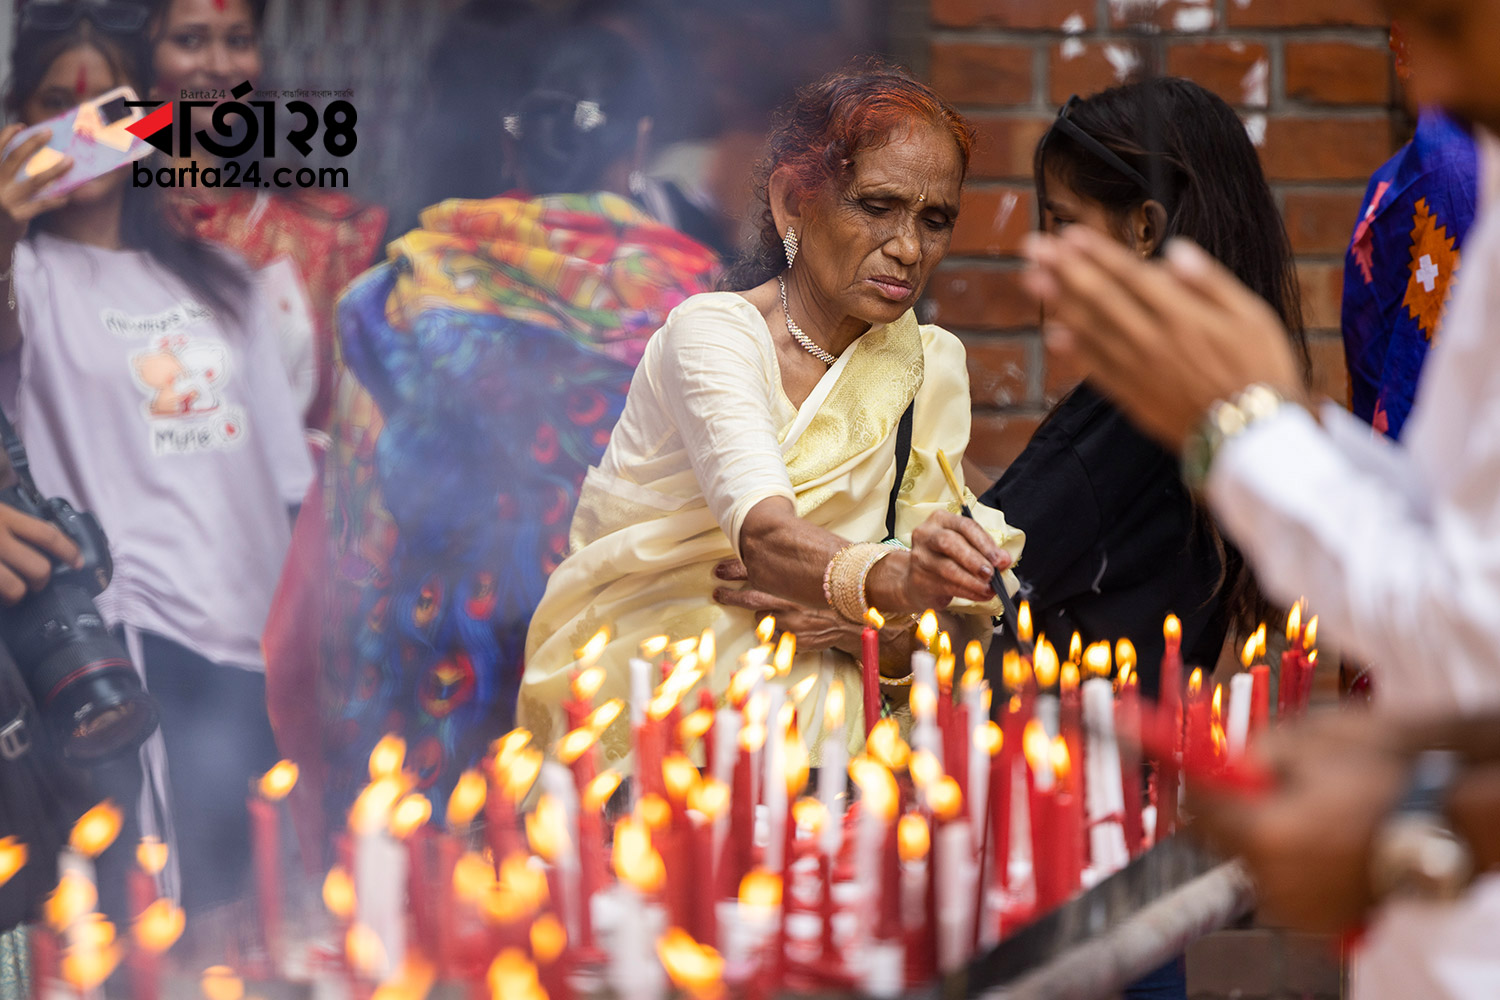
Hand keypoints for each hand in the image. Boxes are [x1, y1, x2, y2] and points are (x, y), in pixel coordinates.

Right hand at [0, 125, 71, 252]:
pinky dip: (56, 199)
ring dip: (55, 170)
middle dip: (32, 143)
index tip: (22, 126)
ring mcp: (5, 201)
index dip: (7, 136)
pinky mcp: (18, 216)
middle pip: (14, 158)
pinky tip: (67, 195)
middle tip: (49, 133)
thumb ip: (6, 175)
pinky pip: (42, 204)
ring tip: (70, 161)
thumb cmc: (0, 210)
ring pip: (34, 181)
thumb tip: (35, 157)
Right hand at [0, 504, 81, 603]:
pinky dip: (0, 600)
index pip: (47, 535)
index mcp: (3, 516)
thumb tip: (42, 526)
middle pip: (39, 568)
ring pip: (15, 589)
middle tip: (36, 584)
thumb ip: (11, 517)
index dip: (69, 551)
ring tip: (12, 595)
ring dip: (17, 595)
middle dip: (41, 581)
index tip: (78, 562)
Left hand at [713, 558, 860, 652]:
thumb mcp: (812, 577)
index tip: (719, 571)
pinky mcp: (795, 642)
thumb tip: (768, 557)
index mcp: (791, 585)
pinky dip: (779, 633)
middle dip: (731, 596)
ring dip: (765, 617)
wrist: (856, 622)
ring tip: (779, 614)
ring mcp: (791, 626)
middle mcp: (789, 605)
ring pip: (762, 620)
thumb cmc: (834, 597)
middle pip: (751, 599)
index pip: (757, 574)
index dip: (735, 570)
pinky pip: (776, 638)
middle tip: (719, 593)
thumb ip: (793, 572)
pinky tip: (792, 628)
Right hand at [871, 511, 1010, 612]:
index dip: (984, 542)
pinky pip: (947, 586)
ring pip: (948, 568)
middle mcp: (926, 534)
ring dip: (973, 581)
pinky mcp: (919, 579)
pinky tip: (980, 595)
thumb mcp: (965, 546)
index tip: (1000, 559)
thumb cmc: (946, 557)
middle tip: (991, 574)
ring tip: (988, 589)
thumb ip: (985, 550)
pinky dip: (968, 592)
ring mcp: (920, 557)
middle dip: (974, 560)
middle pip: (950, 543)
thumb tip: (1004, 560)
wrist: (918, 579)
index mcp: (941, 519)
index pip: (965, 526)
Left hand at [1023, 226, 1304, 449]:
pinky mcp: (1134, 399)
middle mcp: (1154, 341)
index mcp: (1184, 317)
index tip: (1069, 233)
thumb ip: (1211, 283)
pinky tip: (1053, 335)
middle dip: (1064, 270)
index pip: (1131, 276)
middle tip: (1032, 247)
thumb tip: (1174, 251)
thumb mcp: (1254, 317)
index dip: (1098, 253)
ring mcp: (1140, 372)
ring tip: (1031, 279)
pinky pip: (1097, 371)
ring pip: (1092, 332)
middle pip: (1101, 299)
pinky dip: (1075, 352)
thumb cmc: (1263, 371)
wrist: (1255, 438)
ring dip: (1059, 304)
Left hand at [1188, 710, 1409, 933]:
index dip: (1190, 784)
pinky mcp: (1316, 921)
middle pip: (1220, 841)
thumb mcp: (1309, 745)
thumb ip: (1256, 751)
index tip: (1183, 769)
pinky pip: (1281, 888)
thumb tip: (1229, 758)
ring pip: (1250, 865)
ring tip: (1301, 816)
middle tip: (1250, 790)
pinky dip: (1286, 866)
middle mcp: (1273, 877)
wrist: (1435, 823)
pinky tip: (1315, 843)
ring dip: (1258, 840)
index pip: (1200, 809)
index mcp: (1263, 833)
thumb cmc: (1375, 781)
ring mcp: (1295, 905)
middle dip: (1227, 813)